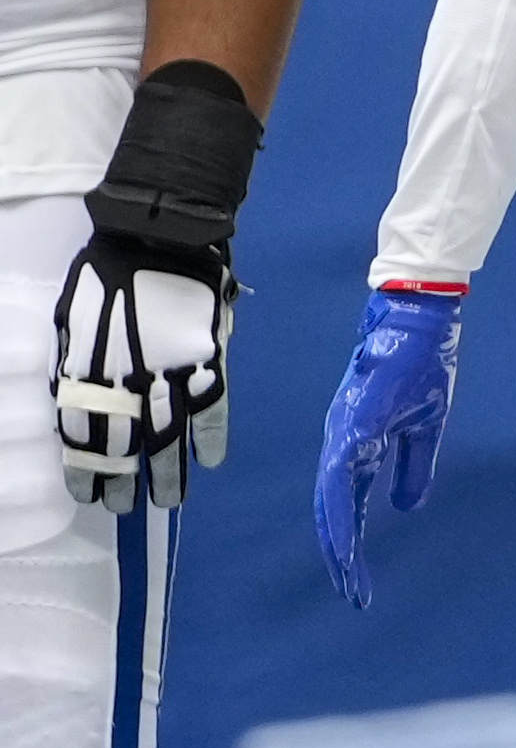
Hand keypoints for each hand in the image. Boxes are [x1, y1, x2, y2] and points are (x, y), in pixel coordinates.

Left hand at [54, 232, 232, 512]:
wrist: (157, 240)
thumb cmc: (103, 277)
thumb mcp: (69, 327)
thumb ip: (74, 369)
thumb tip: (78, 400)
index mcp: (87, 380)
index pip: (84, 441)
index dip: (86, 471)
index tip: (88, 495)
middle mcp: (127, 388)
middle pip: (126, 449)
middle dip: (125, 481)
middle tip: (125, 507)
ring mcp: (171, 377)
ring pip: (169, 438)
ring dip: (168, 474)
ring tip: (169, 501)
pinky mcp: (207, 363)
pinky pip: (213, 409)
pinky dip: (212, 437)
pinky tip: (209, 461)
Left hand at [315, 286, 463, 605]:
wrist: (420, 319)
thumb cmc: (422, 363)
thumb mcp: (425, 423)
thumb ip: (414, 466)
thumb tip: (403, 507)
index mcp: (360, 442)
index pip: (350, 501)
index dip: (352, 539)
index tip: (359, 578)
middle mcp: (342, 442)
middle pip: (333, 509)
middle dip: (341, 553)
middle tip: (350, 593)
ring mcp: (342, 433)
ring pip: (330, 500)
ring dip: (338, 541)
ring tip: (347, 578)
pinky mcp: (351, 424)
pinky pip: (340, 478)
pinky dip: (341, 511)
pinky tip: (346, 538)